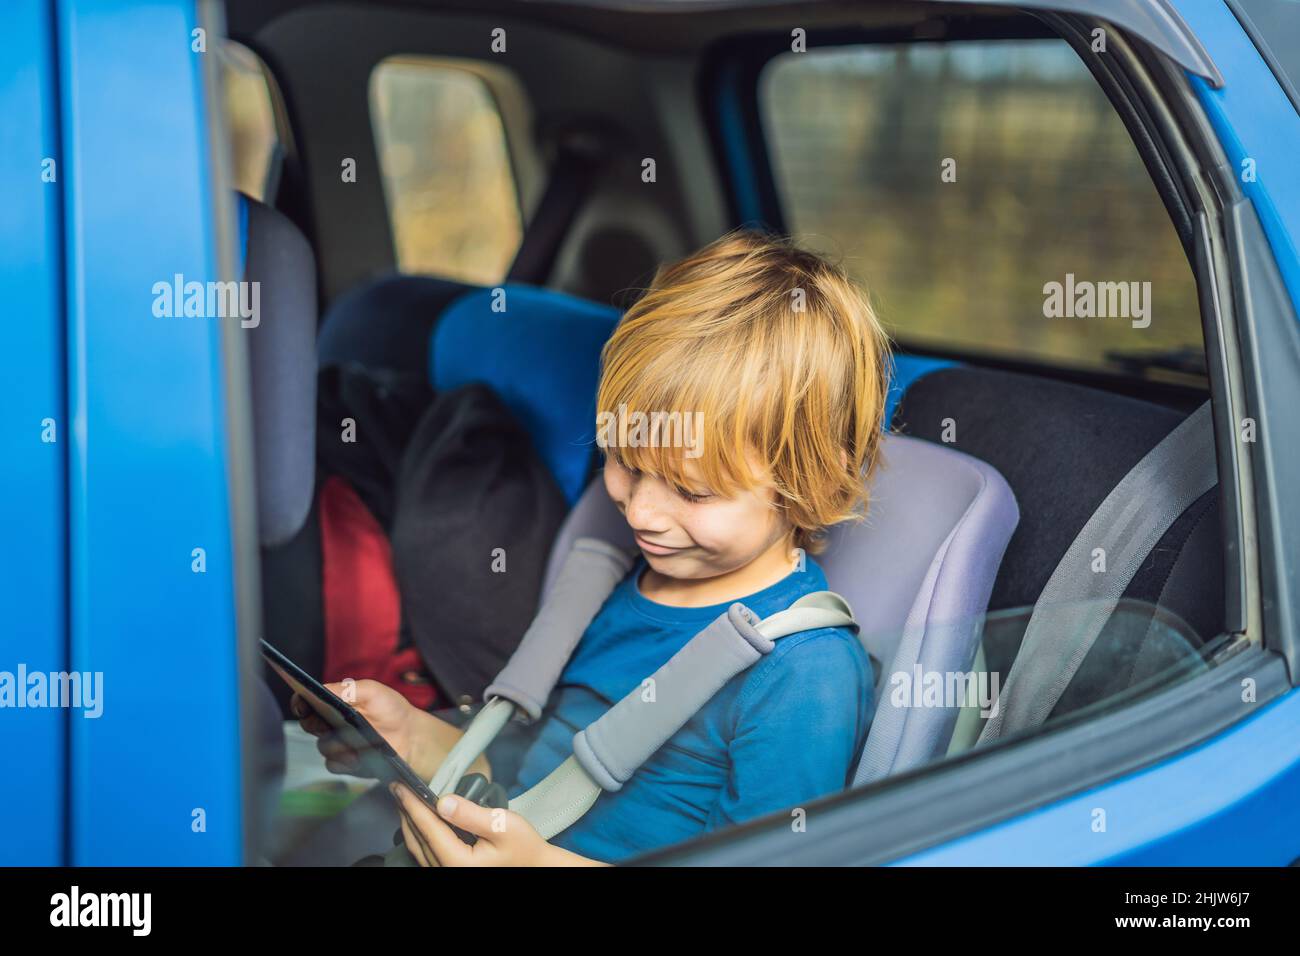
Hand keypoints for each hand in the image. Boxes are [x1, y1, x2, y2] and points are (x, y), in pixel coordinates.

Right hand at [290, 679, 418, 775]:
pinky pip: (333, 764)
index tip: (303, 704)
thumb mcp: (372, 691)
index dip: (300, 703)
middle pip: (309, 724)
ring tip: (357, 743)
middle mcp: (331, 723)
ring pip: (322, 746)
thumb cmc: (392, 710)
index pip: (307, 702)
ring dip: (337, 744)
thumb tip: (322, 689)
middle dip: (316, 724)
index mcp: (334, 703)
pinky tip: (358, 757)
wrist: (411, 736)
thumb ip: (347, 689)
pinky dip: (344, 761)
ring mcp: (337, 744)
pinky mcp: (344, 763)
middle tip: (328, 723)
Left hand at [389, 783, 602, 866]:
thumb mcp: (502, 825)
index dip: (412, 804)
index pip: (428, 828)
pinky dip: (421, 835)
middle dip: (407, 812)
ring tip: (406, 802)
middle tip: (398, 789)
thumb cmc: (524, 847)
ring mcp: (448, 874)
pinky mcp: (452, 872)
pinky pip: (427, 854)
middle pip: (418, 839)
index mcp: (458, 862)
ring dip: (411, 824)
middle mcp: (447, 871)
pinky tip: (421, 822)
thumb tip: (442, 802)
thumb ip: (470, 814)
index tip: (400, 786)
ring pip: (418, 848)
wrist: (536, 867)